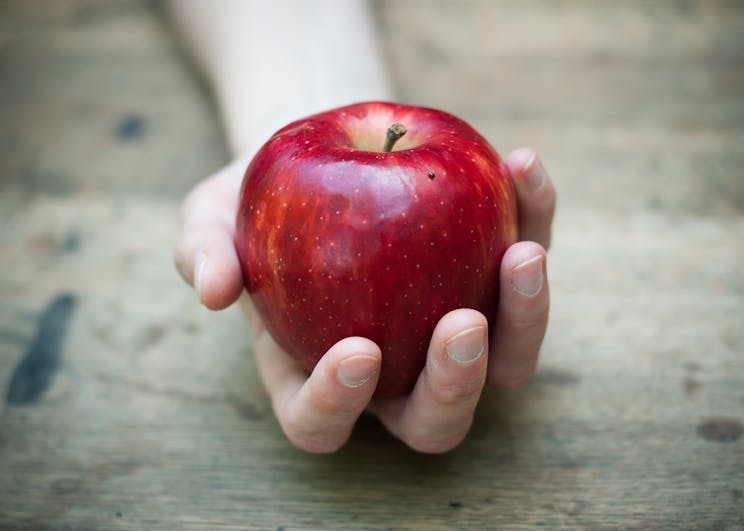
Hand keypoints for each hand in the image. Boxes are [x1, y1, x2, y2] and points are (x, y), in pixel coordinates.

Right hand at [174, 148, 554, 452]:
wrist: (315, 157)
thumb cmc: (258, 202)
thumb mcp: (212, 215)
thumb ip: (202, 250)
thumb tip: (213, 287)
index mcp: (318, 373)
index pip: (323, 420)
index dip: (338, 402)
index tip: (356, 349)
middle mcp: (393, 370)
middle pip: (434, 418)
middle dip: (455, 384)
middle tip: (462, 322)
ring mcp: (449, 329)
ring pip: (506, 361)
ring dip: (524, 317)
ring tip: (521, 252)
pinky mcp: (492, 275)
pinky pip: (526, 261)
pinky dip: (534, 217)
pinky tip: (521, 164)